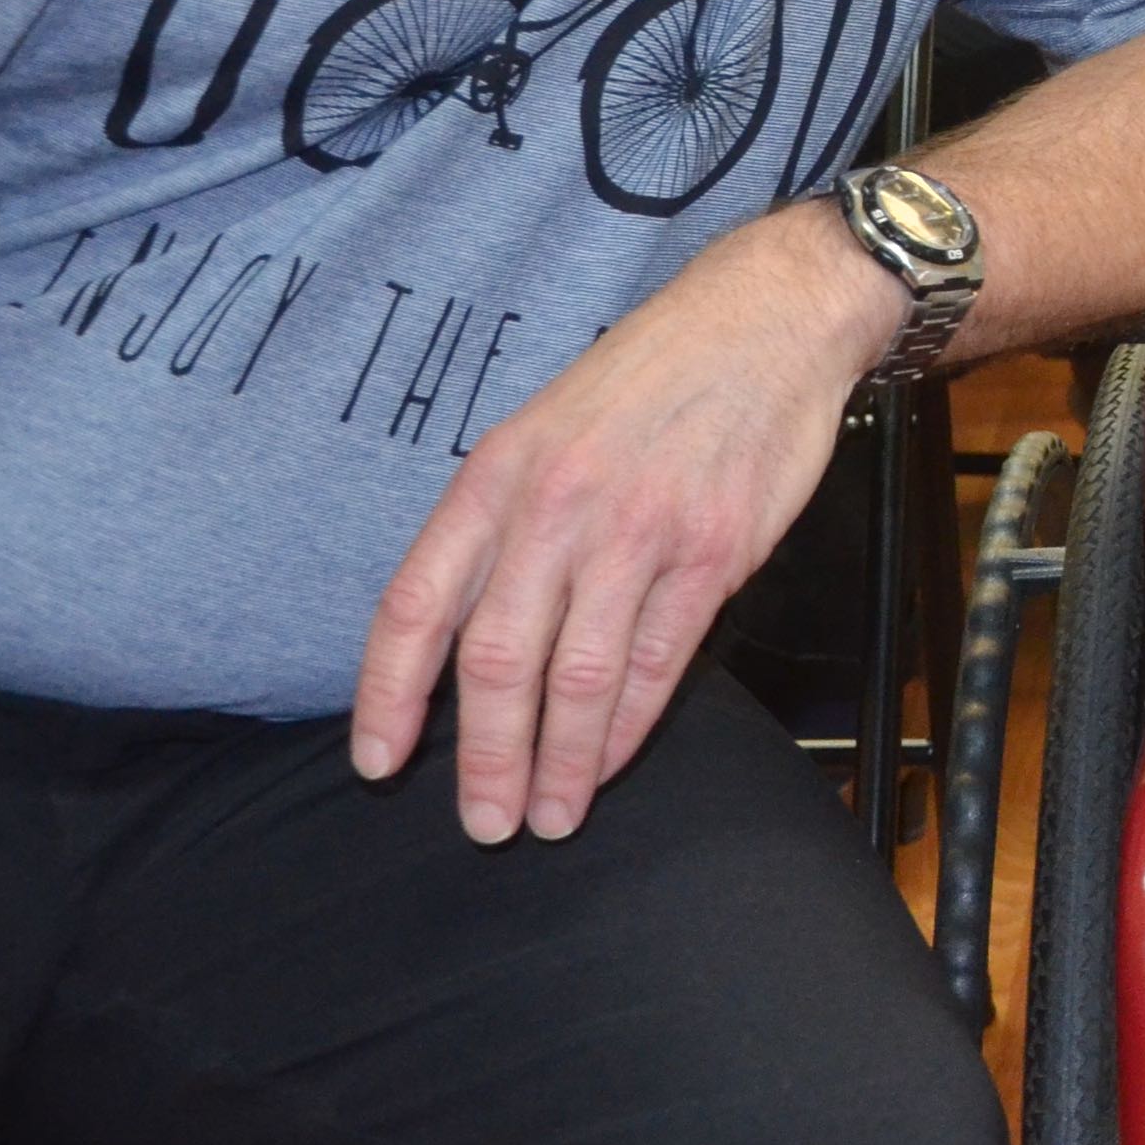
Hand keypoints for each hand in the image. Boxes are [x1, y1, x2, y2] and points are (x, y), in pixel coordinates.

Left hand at [350, 204, 891, 843]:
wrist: (766, 320)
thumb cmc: (652, 378)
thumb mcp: (544, 429)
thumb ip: (505, 522)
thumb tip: (469, 631)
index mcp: (497, 475)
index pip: (417, 604)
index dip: (390, 695)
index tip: (378, 763)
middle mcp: (556, 507)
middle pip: (498, 661)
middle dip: (485, 758)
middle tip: (484, 824)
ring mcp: (638, 531)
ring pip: (580, 677)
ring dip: (561, 763)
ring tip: (551, 817)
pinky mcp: (713, 551)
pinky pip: (660, 661)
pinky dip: (631, 727)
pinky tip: (612, 762)